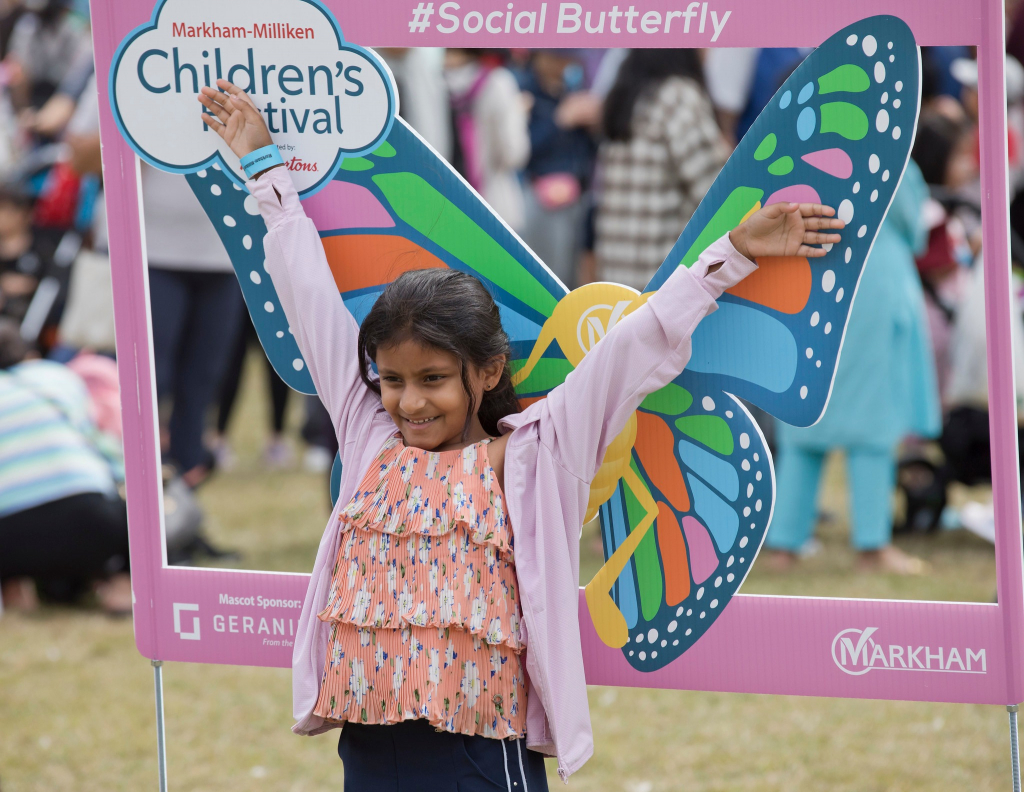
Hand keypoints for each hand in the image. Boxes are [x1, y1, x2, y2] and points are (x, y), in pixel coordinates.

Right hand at [197, 79, 272, 160]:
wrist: (258, 156)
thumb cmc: (261, 138)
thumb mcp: (255, 120)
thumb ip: (244, 107)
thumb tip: (233, 96)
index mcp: (248, 110)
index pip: (238, 95)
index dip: (229, 87)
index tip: (218, 82)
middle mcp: (240, 116)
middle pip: (225, 102)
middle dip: (215, 95)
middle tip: (204, 89)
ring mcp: (233, 125)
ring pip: (219, 112)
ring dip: (210, 104)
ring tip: (201, 98)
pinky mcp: (228, 135)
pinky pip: (217, 126)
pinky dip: (210, 121)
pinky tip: (204, 115)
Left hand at [729, 202, 843, 259]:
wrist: (747, 239)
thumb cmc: (757, 222)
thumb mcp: (768, 211)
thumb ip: (783, 207)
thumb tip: (796, 206)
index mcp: (794, 213)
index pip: (812, 210)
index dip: (822, 210)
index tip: (832, 211)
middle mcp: (798, 225)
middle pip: (817, 224)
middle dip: (830, 224)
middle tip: (842, 224)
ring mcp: (796, 237)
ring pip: (814, 237)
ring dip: (826, 238)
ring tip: (838, 238)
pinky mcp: (791, 249)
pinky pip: (805, 251)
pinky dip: (814, 252)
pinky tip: (824, 252)